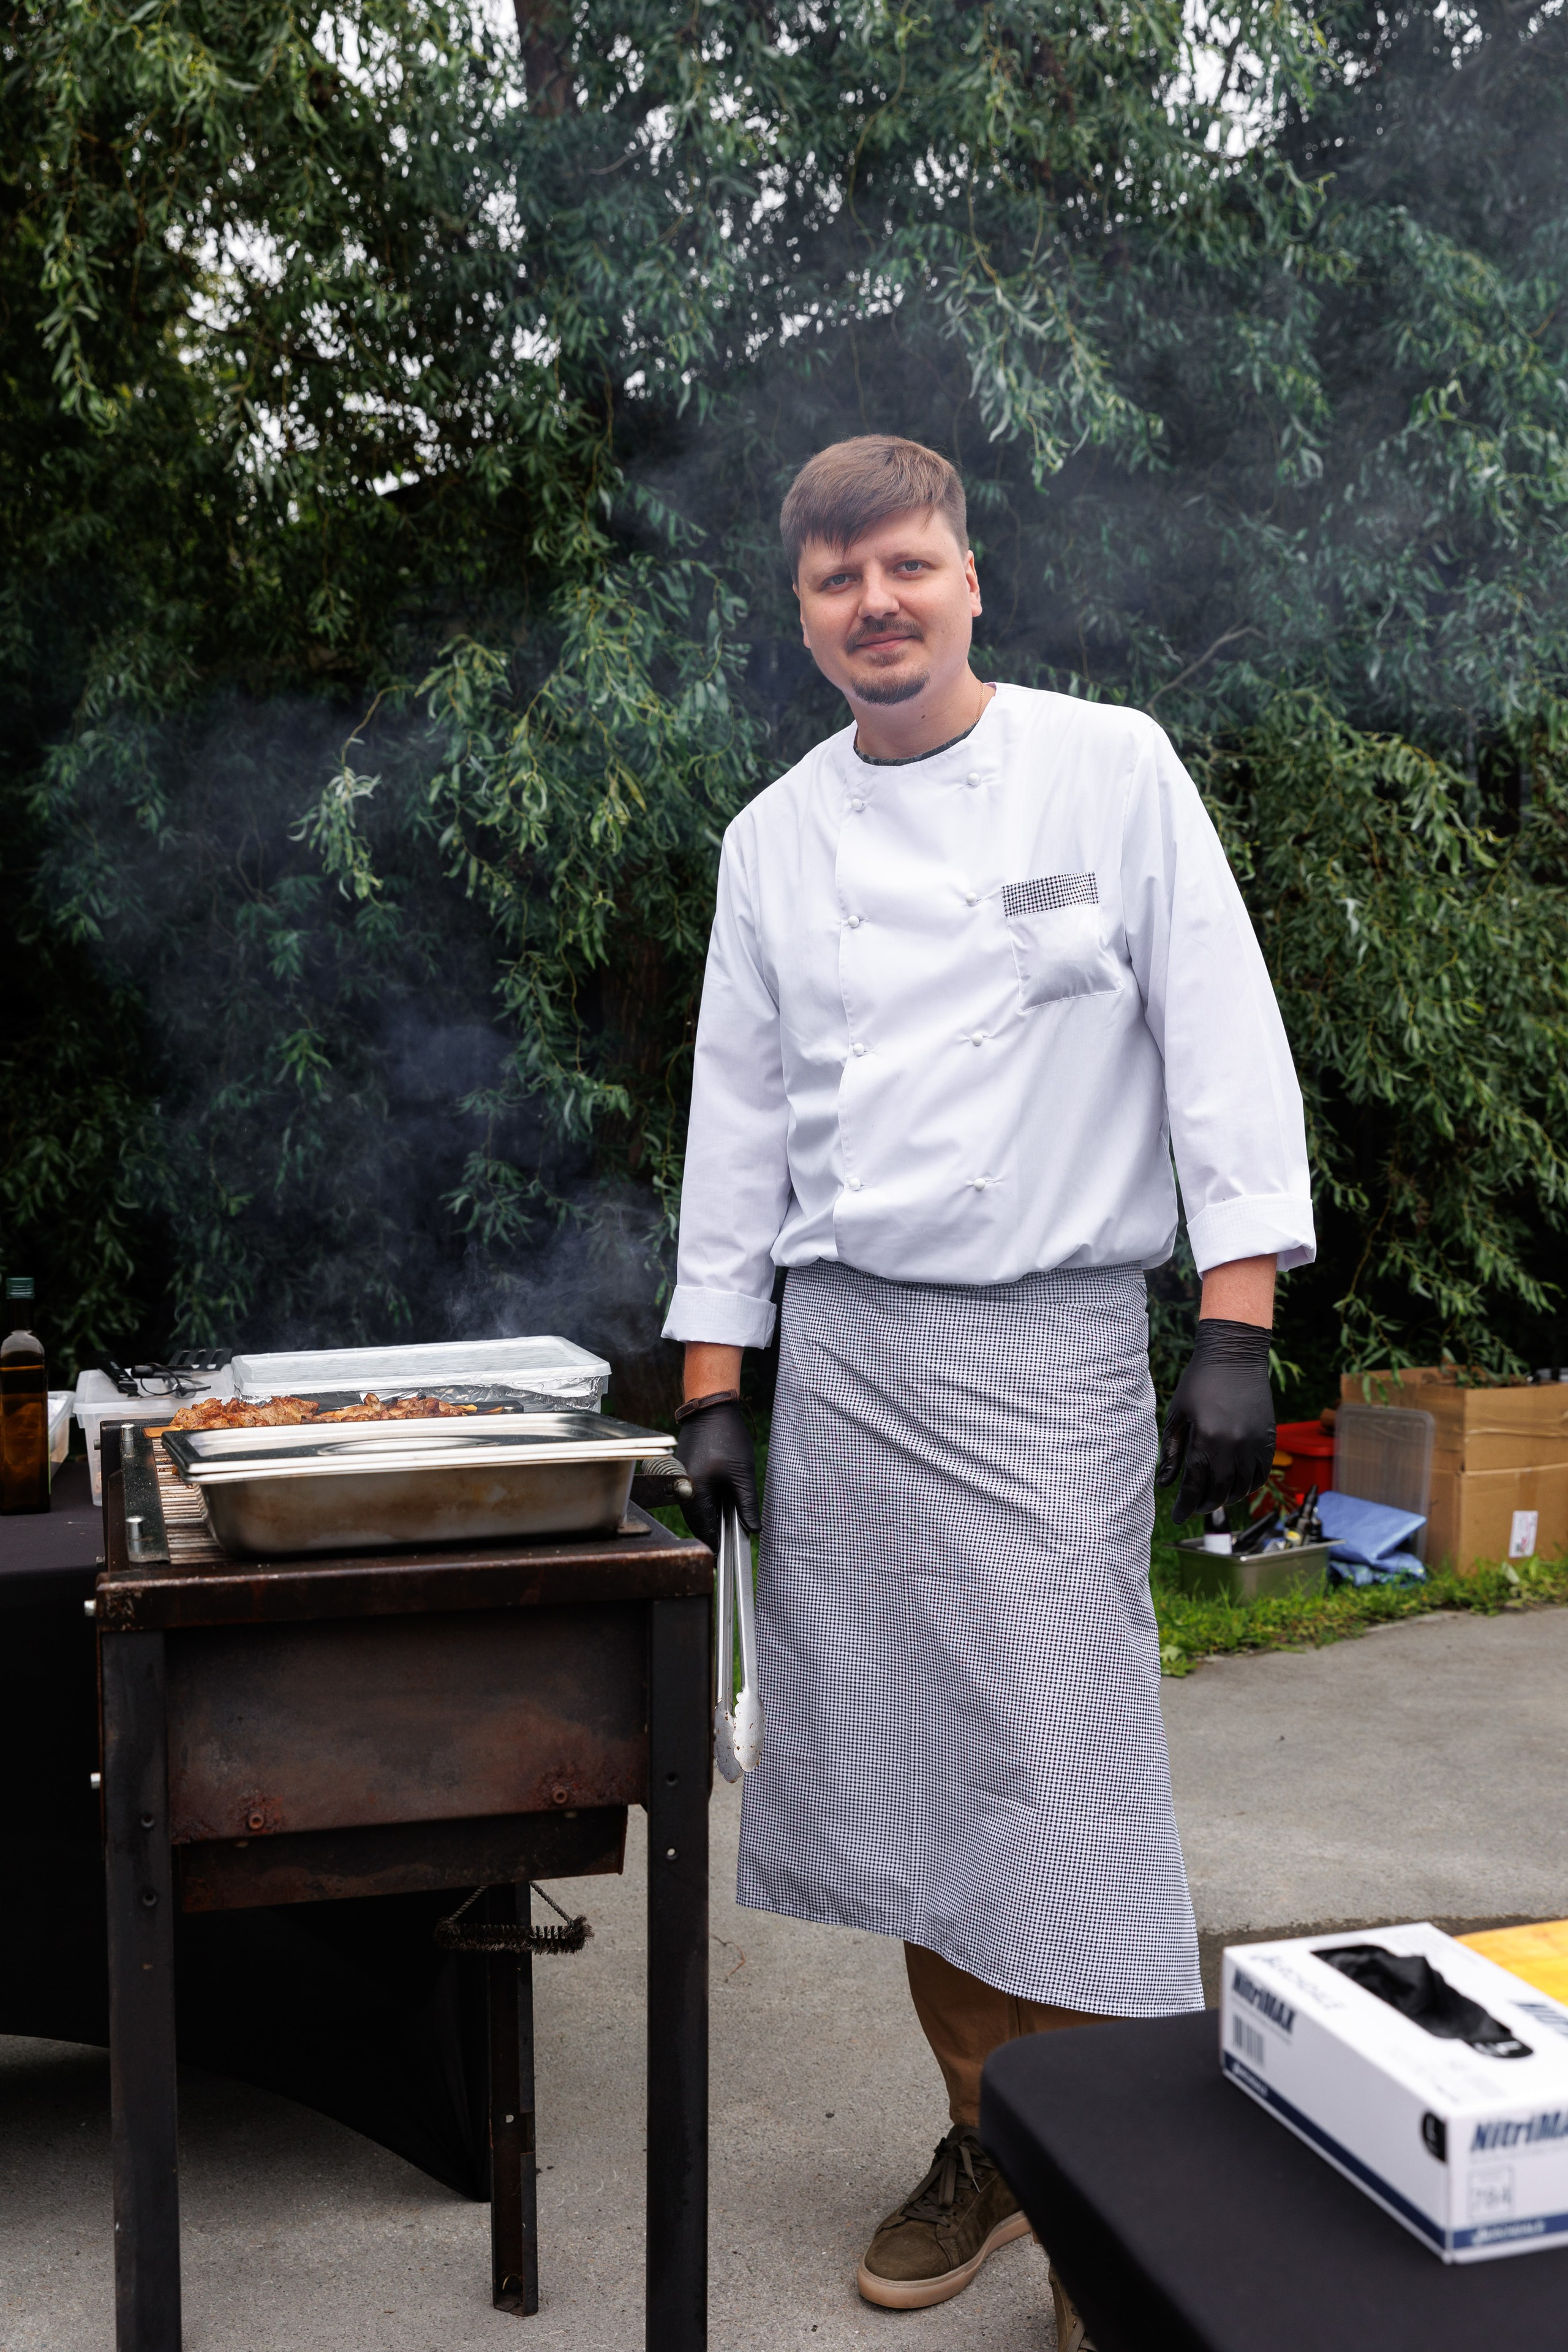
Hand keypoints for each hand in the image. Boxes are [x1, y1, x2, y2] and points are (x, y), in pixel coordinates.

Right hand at [675, 1397, 760, 1549]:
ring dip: (712, 1515)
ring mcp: (679, 1479)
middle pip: (697, 1521)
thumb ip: (747, 1504)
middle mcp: (681, 1488)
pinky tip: (723, 1499)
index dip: (717, 1545)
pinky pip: (693, 1494)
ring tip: (732, 1518)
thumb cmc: (727, 1438)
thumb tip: (752, 1529)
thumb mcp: (743, 1475)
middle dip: (715, 1530)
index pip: (704, 1530)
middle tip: (734, 1538)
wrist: (711, 1408)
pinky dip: (707, 1501)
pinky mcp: (682, 1471)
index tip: (727, 1557)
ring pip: (695, 1508)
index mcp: (694, 1492)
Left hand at [1157, 1318, 1274, 1523]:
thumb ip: (1172, 1451)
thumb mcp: (1177, 1415)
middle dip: (1204, 1504)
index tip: (1177, 1517)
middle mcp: (1234, 1445)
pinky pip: (1261, 1474)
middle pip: (1219, 1491)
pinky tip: (1235, 1486)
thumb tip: (1165, 1484)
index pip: (1194, 1485)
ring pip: (1242, 1487)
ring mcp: (1255, 1443)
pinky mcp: (1269, 1439)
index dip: (1184, 1505)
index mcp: (1207, 1438)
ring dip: (1226, 1498)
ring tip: (1213, 1497)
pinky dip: (1248, 1486)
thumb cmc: (1199, 1382)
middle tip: (1193, 1506)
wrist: (1234, 1356)